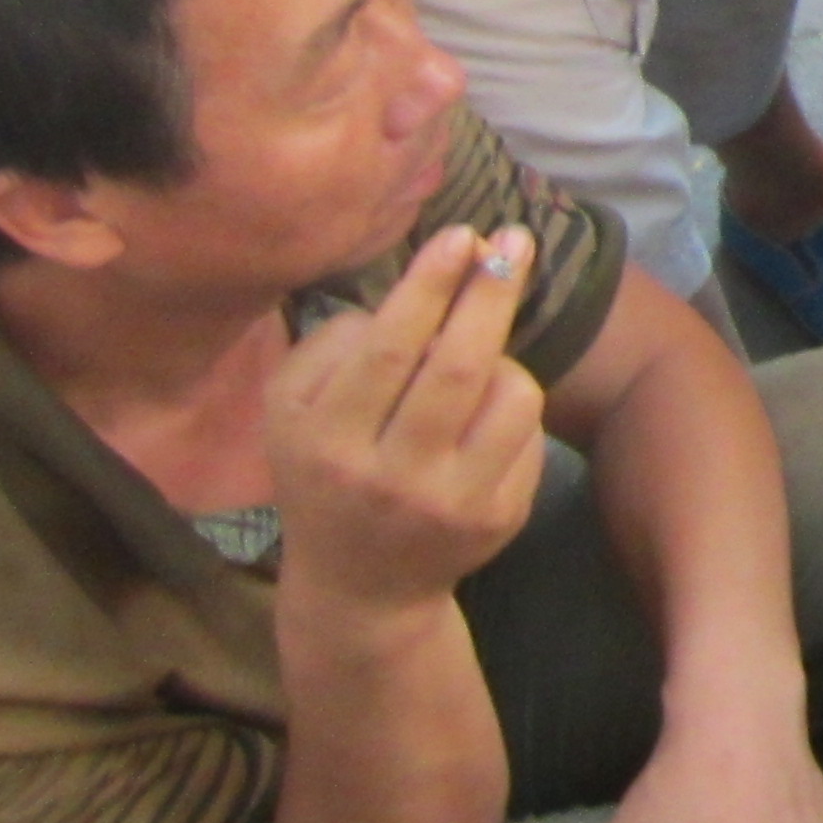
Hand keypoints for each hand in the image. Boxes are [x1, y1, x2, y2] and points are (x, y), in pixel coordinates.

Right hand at [266, 225, 548, 617]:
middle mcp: (389, 478)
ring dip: (505, 357)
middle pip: (459, 368)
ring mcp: (451, 504)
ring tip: (480, 357)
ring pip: (511, 396)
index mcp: (326, 443)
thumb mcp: (293, 412)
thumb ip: (335, 345)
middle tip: (513, 240)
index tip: (461, 235)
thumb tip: (416, 291)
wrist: (361, 587)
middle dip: (492, 294)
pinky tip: (483, 416)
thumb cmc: (325, 471)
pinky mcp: (499, 520)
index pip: (388, 351)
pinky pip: (529, 433)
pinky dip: (513, 406)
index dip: (430, 286)